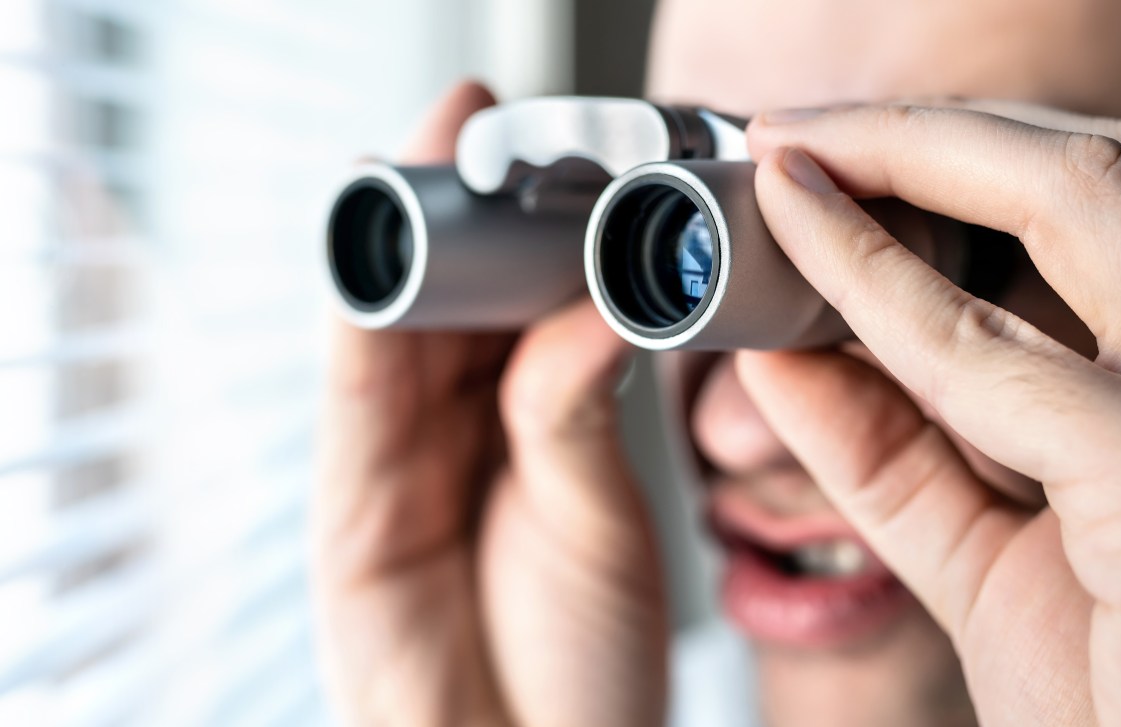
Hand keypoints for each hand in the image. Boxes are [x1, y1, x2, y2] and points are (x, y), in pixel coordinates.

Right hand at [312, 81, 667, 726]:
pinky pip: (352, 412)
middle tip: (473, 121)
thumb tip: (597, 297)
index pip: (506, 303)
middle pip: (437, 302)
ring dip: (399, 248)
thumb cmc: (581, 659)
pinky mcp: (348, 522)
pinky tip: (384, 272)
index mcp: (517, 424)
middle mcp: (448, 438)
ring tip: (424, 158)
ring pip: (383, 337)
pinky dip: (361, 336)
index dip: (518, 224)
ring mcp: (390, 473)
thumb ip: (576, 407)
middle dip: (450, 210)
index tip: (545, 149)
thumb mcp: (596, 512)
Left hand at [738, 102, 1120, 725]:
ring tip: (790, 147)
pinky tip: (798, 244)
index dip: (965, 168)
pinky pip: (984, 352)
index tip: (838, 165)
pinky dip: (872, 287)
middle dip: (933, 133)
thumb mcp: (990, 558)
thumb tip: (782, 355)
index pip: (1106, 218)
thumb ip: (891, 454)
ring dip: (905, 153)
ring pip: (1075, 197)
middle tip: (802, 130)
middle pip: (1104, 171)